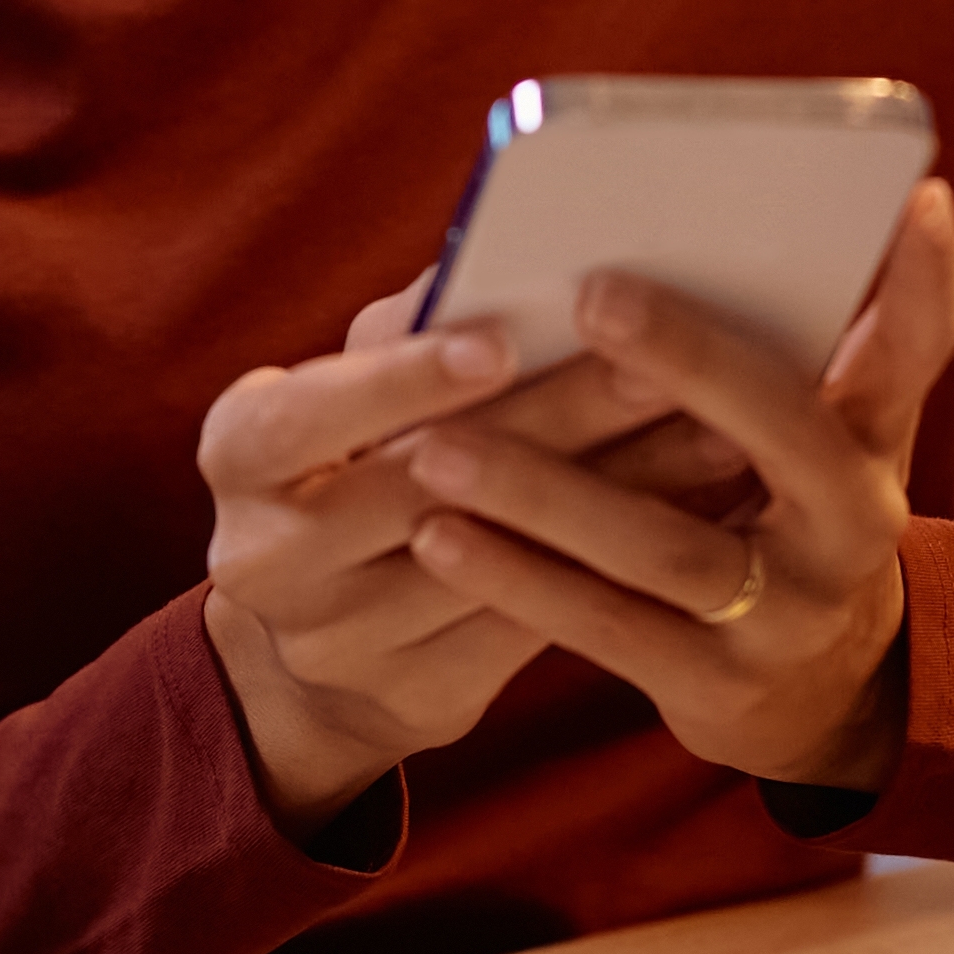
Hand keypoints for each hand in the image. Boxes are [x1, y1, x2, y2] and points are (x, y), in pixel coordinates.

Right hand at [198, 285, 757, 832]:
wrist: (328, 637)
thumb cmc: (358, 459)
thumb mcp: (350, 393)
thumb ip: (408, 327)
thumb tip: (498, 253)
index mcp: (239, 454)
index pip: (309, 414)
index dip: (402, 381)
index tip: (501, 342)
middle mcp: (266, 557)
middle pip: (419, 488)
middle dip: (550, 425)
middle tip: (659, 373)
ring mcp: (336, 642)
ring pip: (492, 564)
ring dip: (611, 496)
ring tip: (714, 438)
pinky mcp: (414, 699)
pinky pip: (529, 630)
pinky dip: (614, 567)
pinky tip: (693, 518)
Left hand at [388, 181, 953, 793]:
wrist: (816, 692)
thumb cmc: (784, 507)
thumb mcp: (818, 429)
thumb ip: (791, 341)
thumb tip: (707, 221)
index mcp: (877, 437)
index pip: (918, 346)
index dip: (924, 278)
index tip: (915, 194)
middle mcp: (856, 524)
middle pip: (783, 431)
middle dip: (689, 359)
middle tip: (591, 291)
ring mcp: (790, 614)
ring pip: (663, 546)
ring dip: (546, 493)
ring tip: (439, 444)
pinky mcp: (718, 686)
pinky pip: (605, 628)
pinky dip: (519, 580)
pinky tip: (440, 537)